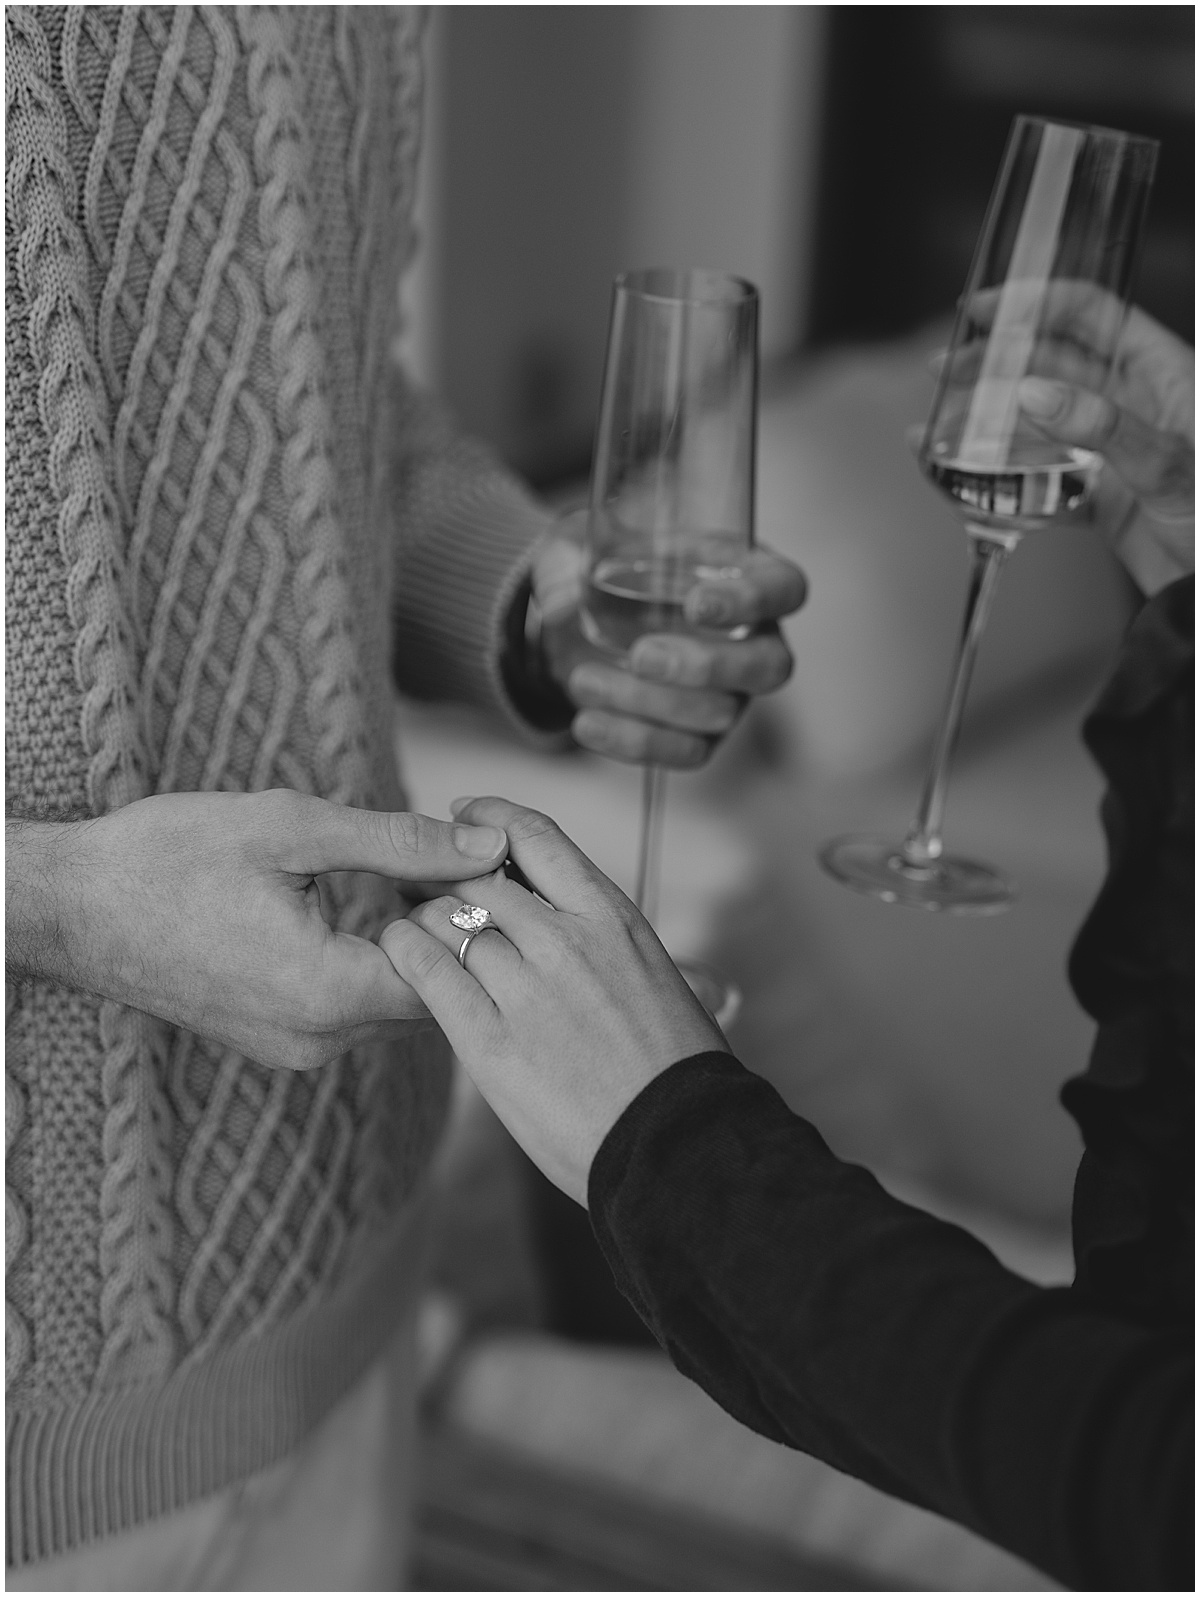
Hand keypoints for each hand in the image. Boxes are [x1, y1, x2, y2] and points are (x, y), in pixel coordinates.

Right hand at [5, 791, 507, 1070]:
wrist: (69, 907)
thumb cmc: (167, 857)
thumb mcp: (292, 828)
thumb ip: (401, 842)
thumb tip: (490, 845)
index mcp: (326, 994)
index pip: (454, 973)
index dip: (478, 914)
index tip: (480, 856)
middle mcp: (317, 1042)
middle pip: (433, 998)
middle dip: (456, 931)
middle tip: (460, 859)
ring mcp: (294, 1049)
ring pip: (397, 1007)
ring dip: (419, 948)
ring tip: (422, 876)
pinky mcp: (277, 1041)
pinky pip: (356, 1011)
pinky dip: (379, 965)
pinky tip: (379, 908)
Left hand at [378, 796, 727, 1203]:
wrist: (674, 1148)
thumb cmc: (678, 1076)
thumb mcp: (675, 996)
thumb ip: (657, 971)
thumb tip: (719, 989)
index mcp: (611, 918)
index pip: (537, 837)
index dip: (491, 816)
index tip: (466, 813)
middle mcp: (566, 941)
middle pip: (478, 875)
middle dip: (442, 871)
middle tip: (420, 879)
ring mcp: (526, 989)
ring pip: (445, 919)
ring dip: (419, 913)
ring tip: (407, 920)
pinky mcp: (489, 1041)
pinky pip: (426, 972)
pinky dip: (404, 950)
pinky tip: (398, 949)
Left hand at [531, 510, 805, 766]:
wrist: (579, 624)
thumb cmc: (606, 568)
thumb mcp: (587, 542)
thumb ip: (573, 557)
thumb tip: (563, 600)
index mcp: (745, 575)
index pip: (784, 588)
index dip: (754, 600)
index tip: (695, 604)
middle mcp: (755, 640)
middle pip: (769, 667)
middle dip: (706, 666)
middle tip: (641, 655)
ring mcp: (733, 693)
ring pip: (719, 714)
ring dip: (649, 702)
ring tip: (583, 679)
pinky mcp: (701, 736)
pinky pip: (685, 752)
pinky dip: (634, 741)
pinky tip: (587, 723)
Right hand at [934, 294, 1193, 594]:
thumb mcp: (1168, 465)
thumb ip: (1102, 427)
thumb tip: (1033, 394)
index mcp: (1163, 373)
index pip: (1093, 315)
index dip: (1036, 304)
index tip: (985, 312)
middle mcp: (1135, 406)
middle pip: (1053, 365)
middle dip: (995, 364)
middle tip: (945, 371)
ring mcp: (1116, 453)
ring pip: (1040, 425)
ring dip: (989, 424)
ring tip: (938, 429)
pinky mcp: (1104, 500)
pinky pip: (1044, 484)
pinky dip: (1004, 486)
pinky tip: (968, 485)